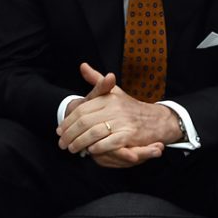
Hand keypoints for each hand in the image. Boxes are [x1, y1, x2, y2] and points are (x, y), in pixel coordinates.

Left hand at [56, 63, 172, 167]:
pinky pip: (108, 142)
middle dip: (70, 135)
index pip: (81, 110)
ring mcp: (122, 122)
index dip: (68, 122)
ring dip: (80, 143)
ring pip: (93, 133)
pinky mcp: (129, 135)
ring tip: (72, 149)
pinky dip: (97, 147)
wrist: (158, 120)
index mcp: (109, 98)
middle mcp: (115, 108)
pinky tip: (91, 150)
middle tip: (62, 143)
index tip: (60, 130)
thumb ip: (97, 81)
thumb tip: (83, 66)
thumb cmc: (132, 107)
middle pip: (84, 123)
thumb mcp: (115, 92)